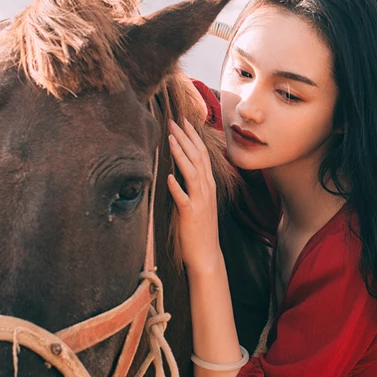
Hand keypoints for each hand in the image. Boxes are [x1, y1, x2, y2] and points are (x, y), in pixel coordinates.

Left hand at [166, 117, 221, 272]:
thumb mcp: (199, 201)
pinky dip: (177, 187)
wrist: (206, 254)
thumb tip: (179, 167)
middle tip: (174, 121)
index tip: (184, 121)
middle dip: (185, 138)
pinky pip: (184, 199)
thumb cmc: (199, 228)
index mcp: (208, 185)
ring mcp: (200, 202)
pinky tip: (168, 176)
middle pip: (198, 158)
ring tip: (170, 139)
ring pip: (192, 173)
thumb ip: (193, 184)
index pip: (202, 155)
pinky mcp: (191, 215)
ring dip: (181, 155)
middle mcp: (207, 190)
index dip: (193, 136)